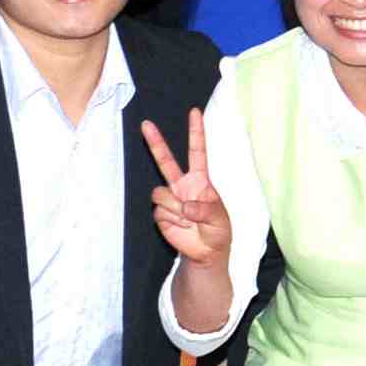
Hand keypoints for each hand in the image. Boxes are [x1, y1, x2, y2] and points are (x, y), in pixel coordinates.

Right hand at [144, 108, 231, 267]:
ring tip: (189, 221)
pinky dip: (172, 221)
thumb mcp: (219, 219)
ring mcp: (170, 199)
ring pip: (161, 194)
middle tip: (146, 123)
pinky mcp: (160, 215)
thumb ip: (204, 210)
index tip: (194, 112)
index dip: (196, 132)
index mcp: (200, 180)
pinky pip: (160, 213)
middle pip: (166, 161)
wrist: (206, 253)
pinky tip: (181, 227)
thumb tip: (185, 205)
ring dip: (175, 209)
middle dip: (155, 142)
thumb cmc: (217, 231)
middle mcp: (182, 186)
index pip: (197, 152)